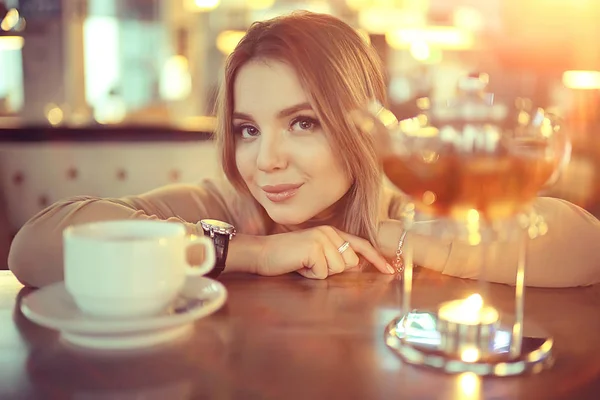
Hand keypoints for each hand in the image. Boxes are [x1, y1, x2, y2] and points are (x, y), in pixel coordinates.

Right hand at [256, 226, 394, 278]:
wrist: (262, 253)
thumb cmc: (289, 257)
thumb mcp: (315, 255)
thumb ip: (335, 257)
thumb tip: (355, 266)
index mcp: (332, 232)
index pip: (361, 245)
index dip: (376, 259)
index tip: (389, 271)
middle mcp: (329, 232)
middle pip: (350, 263)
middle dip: (332, 270)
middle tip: (311, 264)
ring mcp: (322, 238)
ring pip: (337, 269)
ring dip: (320, 273)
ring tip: (304, 264)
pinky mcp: (314, 248)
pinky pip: (322, 274)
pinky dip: (310, 275)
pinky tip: (299, 265)